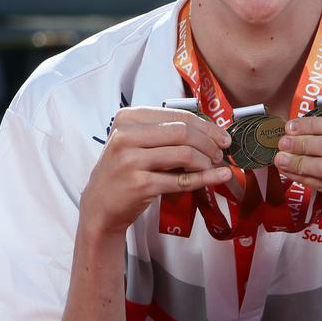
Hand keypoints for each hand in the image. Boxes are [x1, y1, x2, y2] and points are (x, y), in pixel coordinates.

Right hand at [80, 106, 231, 237]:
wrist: (100, 205)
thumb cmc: (123, 170)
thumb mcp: (135, 142)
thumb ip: (164, 132)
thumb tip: (210, 131)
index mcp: (128, 118)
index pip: (177, 115)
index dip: (206, 125)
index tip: (222, 136)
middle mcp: (126, 136)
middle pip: (183, 132)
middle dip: (209, 142)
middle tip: (220, 152)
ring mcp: (131, 161)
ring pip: (185, 154)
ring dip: (207, 161)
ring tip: (213, 166)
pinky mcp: (141, 185)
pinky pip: (182, 180)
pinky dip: (205, 178)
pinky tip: (218, 177)